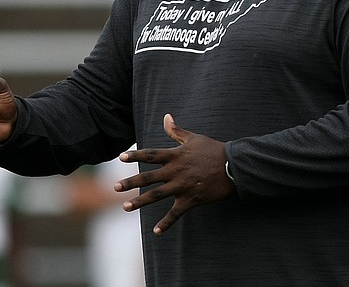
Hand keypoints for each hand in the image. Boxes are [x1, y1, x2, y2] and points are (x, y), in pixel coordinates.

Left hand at [115, 113, 234, 234]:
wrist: (233, 165)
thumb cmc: (213, 150)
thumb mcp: (194, 138)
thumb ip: (177, 131)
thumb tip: (166, 117)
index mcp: (175, 155)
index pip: (151, 155)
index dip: (135, 155)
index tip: (121, 157)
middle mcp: (176, 171)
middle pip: (149, 177)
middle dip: (131, 182)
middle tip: (115, 187)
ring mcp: (183, 186)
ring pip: (157, 195)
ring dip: (140, 202)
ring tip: (125, 207)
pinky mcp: (191, 199)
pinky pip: (176, 213)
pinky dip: (166, 223)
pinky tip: (155, 231)